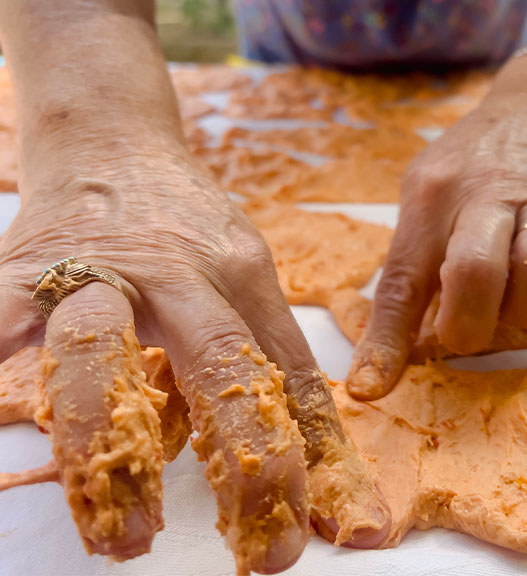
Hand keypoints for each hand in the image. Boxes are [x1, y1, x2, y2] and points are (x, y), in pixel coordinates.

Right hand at [0, 145, 389, 571]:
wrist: (112, 141)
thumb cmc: (188, 224)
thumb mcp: (248, 279)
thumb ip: (268, 360)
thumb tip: (307, 452)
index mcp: (240, 277)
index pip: (288, 373)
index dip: (319, 454)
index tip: (342, 529)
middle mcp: (177, 274)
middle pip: (219, 364)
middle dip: (247, 462)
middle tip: (266, 557)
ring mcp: (96, 272)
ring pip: (97, 356)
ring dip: (109, 451)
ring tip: (123, 537)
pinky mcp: (19, 277)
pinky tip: (2, 418)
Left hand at [347, 92, 526, 399]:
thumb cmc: (462, 171)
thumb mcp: (419, 201)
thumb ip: (408, 268)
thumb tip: (386, 356)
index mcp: (432, 198)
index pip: (403, 277)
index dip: (386, 339)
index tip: (370, 390)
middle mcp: (488, 194)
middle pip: (475, 268)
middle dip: (468, 322)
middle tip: (464, 334)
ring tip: (515, 312)